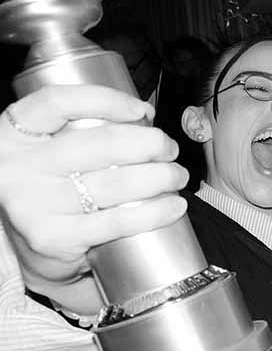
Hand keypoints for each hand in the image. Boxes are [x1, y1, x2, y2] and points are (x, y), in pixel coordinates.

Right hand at [0, 85, 189, 311]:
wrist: (26, 249)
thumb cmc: (49, 189)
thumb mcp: (48, 151)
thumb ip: (80, 131)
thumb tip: (143, 117)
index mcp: (15, 135)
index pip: (58, 103)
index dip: (107, 100)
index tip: (143, 110)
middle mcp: (19, 167)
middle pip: (100, 143)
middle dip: (150, 143)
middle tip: (169, 149)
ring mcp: (35, 204)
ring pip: (115, 182)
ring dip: (160, 177)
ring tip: (177, 176)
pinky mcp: (55, 238)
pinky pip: (117, 220)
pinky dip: (154, 212)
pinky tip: (174, 206)